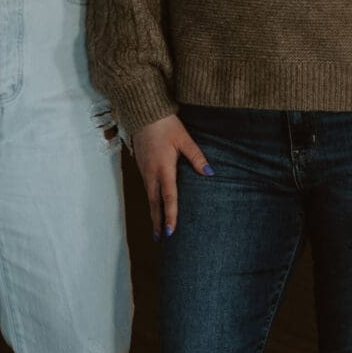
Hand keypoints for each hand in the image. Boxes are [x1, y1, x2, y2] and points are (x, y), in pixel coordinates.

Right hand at [131, 114, 209, 237]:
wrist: (144, 113)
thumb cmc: (165, 125)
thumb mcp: (184, 139)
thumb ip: (196, 156)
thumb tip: (209, 173)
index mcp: (163, 168)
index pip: (168, 197)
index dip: (170, 215)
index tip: (171, 231)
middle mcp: (151, 173)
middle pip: (154, 203)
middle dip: (158, 222)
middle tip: (160, 240)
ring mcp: (145, 171)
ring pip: (149, 197)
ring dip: (153, 213)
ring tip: (158, 229)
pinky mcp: (142, 167)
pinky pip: (147, 189)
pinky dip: (151, 202)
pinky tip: (155, 207)